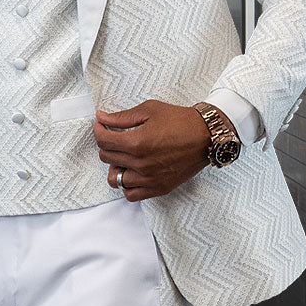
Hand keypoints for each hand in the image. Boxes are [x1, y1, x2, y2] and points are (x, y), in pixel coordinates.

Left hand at [93, 99, 217, 200]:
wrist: (206, 136)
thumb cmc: (180, 121)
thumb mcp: (149, 110)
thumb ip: (122, 117)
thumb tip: (101, 117)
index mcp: (136, 142)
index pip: (103, 141)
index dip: (98, 130)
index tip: (101, 126)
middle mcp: (141, 164)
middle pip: (107, 158)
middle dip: (107, 145)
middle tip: (115, 137)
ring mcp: (149, 179)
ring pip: (115, 179)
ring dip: (115, 166)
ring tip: (123, 156)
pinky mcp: (159, 188)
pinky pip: (131, 195)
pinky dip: (127, 185)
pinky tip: (132, 172)